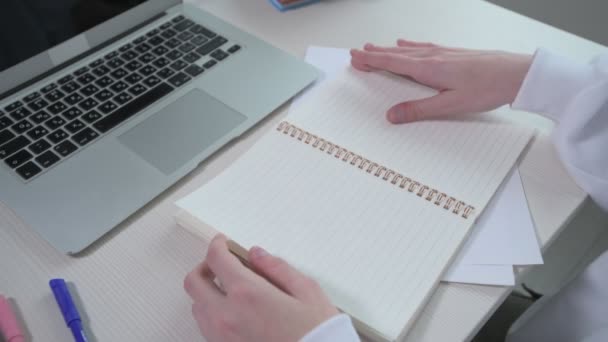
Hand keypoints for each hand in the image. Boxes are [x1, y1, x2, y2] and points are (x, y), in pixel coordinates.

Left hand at [184, 235, 338, 341]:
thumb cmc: (318, 335)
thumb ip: (278, 268)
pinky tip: (233, 311)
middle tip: (221, 263)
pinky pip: (206, 328)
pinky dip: (212, 313)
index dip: (217, 245)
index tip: (223, 243)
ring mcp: (222, 337)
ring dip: (206, 292)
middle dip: (204, 266)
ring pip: (197, 306)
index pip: (216, 259)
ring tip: (228, 289)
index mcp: (248, 294)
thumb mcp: (307, 291)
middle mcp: (227, 316)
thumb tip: (257, 255)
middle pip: (194, 282)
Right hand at [350, 39, 532, 123]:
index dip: (372, 60)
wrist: (516, 74)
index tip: (356, 57)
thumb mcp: (450, 105)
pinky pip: (423, 47)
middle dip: (375, 54)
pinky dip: (410, 46)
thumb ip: (419, 110)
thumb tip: (392, 115)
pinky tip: (408, 44)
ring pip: (408, 50)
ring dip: (388, 50)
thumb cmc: (487, 88)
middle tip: (357, 53)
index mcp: (429, 69)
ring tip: (374, 48)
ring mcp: (443, 53)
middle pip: (396, 54)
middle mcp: (433, 57)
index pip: (392, 63)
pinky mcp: (453, 53)